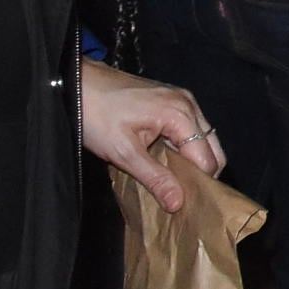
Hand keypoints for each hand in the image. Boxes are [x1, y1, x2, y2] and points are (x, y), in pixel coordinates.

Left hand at [78, 59, 224, 212]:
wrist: (76, 84)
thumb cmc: (95, 114)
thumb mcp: (123, 152)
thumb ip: (154, 178)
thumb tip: (177, 203)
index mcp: (180, 114)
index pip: (206, 158)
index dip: (197, 183)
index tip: (183, 202)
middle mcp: (188, 103)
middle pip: (212, 148)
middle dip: (200, 173)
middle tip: (178, 193)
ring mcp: (181, 99)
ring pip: (202, 138)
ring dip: (191, 160)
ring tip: (170, 179)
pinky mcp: (170, 100)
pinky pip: (190, 128)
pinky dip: (183, 147)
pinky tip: (164, 159)